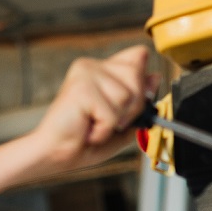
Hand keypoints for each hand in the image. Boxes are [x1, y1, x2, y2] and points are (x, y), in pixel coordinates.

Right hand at [30, 45, 157, 170]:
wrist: (55, 155)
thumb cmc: (84, 140)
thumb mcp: (122, 122)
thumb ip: (141, 102)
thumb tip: (156, 77)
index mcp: (102, 68)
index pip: (139, 55)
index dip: (142, 82)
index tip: (127, 105)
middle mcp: (92, 65)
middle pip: (138, 75)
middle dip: (132, 107)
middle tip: (109, 121)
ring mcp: (85, 74)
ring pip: (128, 95)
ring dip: (117, 121)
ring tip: (95, 125)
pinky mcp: (81, 89)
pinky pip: (112, 113)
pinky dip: (104, 130)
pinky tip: (88, 130)